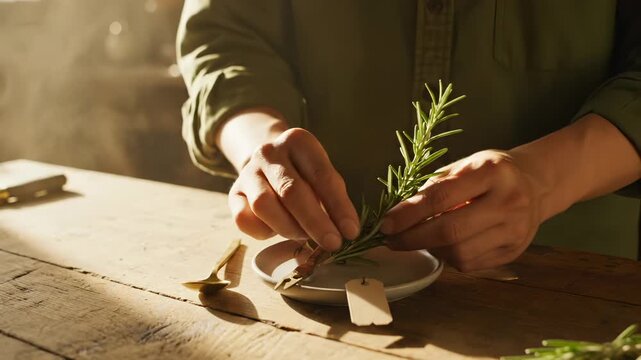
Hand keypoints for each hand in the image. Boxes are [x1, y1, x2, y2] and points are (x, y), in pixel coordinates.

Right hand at [228, 128, 359, 249]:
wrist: (268, 163)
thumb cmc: (304, 174)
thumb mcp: (322, 176)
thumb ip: (333, 199)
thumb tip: (345, 231)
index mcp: (298, 141)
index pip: (322, 175)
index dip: (338, 206)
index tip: (351, 231)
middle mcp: (269, 152)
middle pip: (291, 191)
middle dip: (315, 222)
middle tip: (333, 244)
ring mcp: (248, 171)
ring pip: (264, 205)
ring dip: (289, 228)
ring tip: (305, 237)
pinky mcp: (233, 193)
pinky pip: (244, 219)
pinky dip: (263, 232)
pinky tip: (277, 231)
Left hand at [380, 150, 545, 271]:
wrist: (536, 184)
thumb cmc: (492, 172)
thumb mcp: (465, 165)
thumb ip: (436, 186)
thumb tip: (400, 213)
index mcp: (492, 172)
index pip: (441, 197)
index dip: (409, 213)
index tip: (386, 223)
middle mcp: (508, 202)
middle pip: (450, 231)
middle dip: (412, 238)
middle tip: (391, 239)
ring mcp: (515, 230)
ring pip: (459, 253)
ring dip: (430, 249)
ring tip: (419, 239)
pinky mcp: (514, 252)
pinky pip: (470, 264)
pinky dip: (449, 257)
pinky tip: (444, 244)